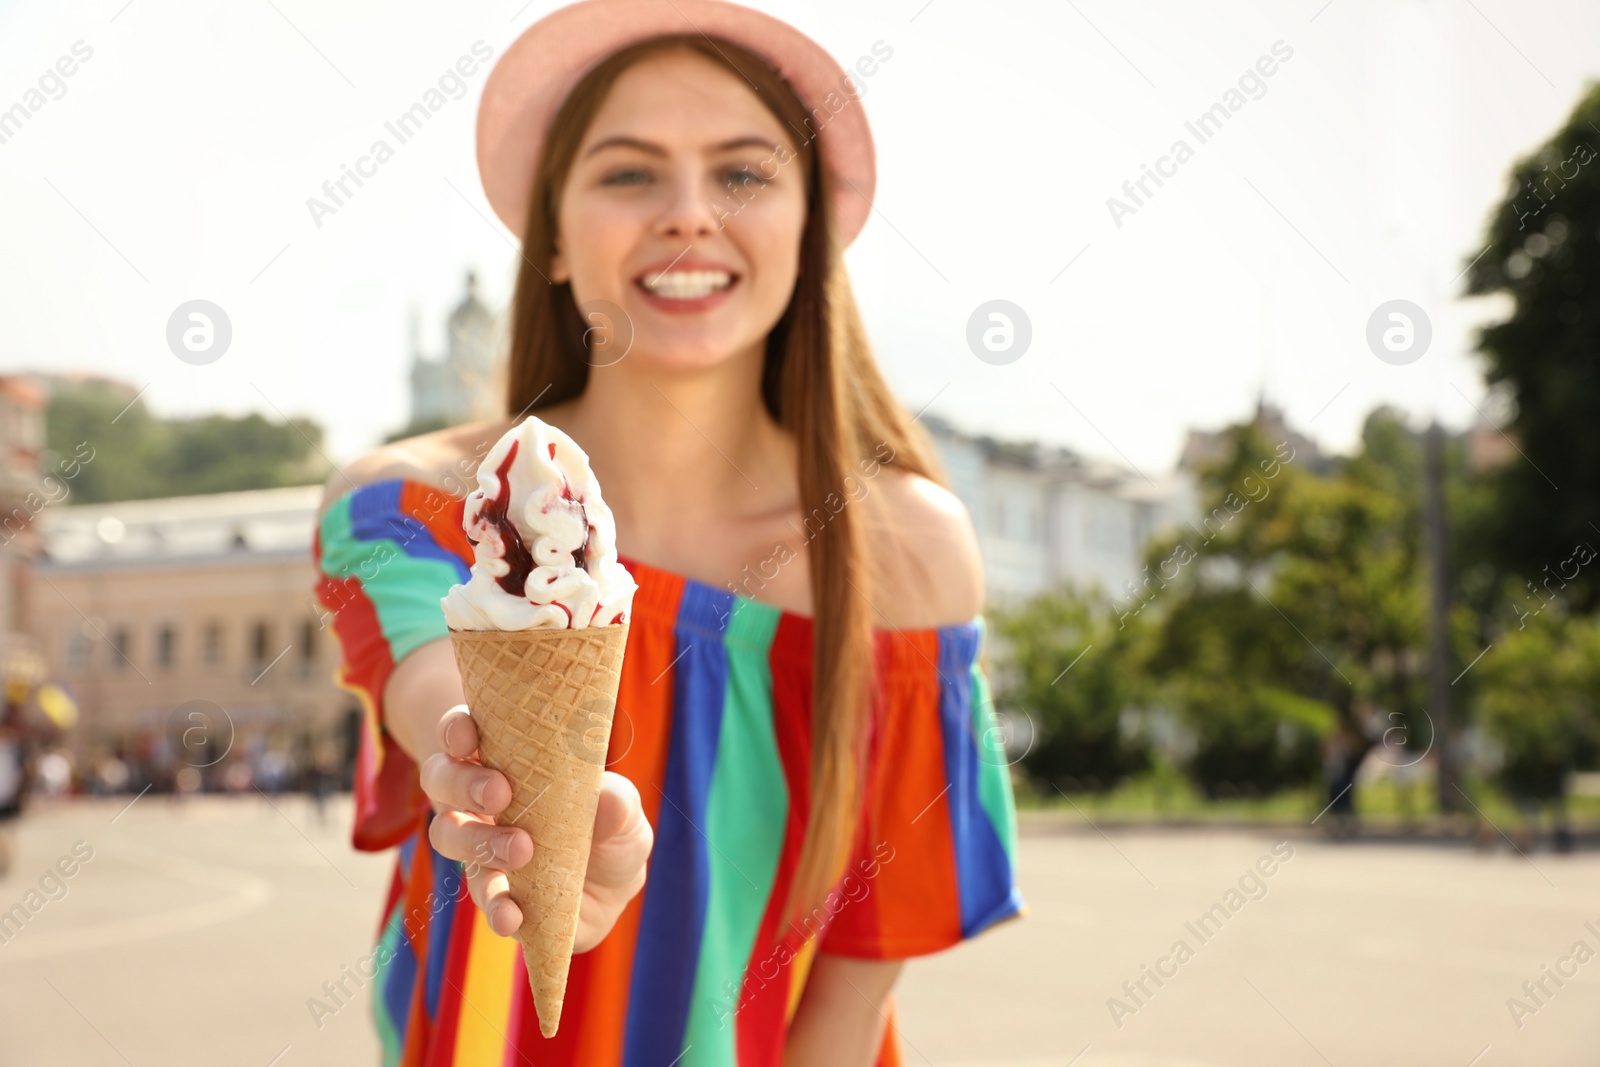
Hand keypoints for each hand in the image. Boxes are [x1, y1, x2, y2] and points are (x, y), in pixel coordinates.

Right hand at [420, 705, 653, 951]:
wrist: (613, 885)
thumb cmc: (610, 824)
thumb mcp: (624, 808)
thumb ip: (617, 801)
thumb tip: (605, 799)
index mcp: (503, 759)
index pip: (462, 732)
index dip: (456, 729)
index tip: (467, 736)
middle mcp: (477, 798)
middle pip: (442, 778)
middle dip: (464, 783)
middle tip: (501, 793)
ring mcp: (478, 846)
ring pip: (447, 835)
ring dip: (477, 841)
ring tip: (520, 850)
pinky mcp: (492, 892)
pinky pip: (481, 897)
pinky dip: (494, 905)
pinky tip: (512, 914)